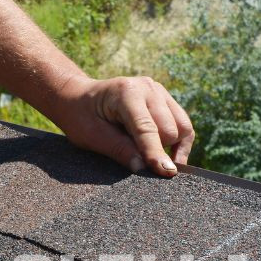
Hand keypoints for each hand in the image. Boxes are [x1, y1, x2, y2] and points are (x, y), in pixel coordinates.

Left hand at [51, 75, 194, 176]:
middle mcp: (147, 88)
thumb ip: (119, 149)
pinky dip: (178, 141)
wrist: (78, 97)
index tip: (166, 172)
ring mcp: (158, 90)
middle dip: (160, 150)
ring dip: (172, 146)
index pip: (147, 129)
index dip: (156, 153)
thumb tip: (144, 168)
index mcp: (126, 93)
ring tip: (153, 158)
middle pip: (170, 129)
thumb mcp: (92, 136)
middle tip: (140, 162)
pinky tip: (167, 154)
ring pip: (182, 127)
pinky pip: (182, 124)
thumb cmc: (80, 117)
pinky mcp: (164, 98)